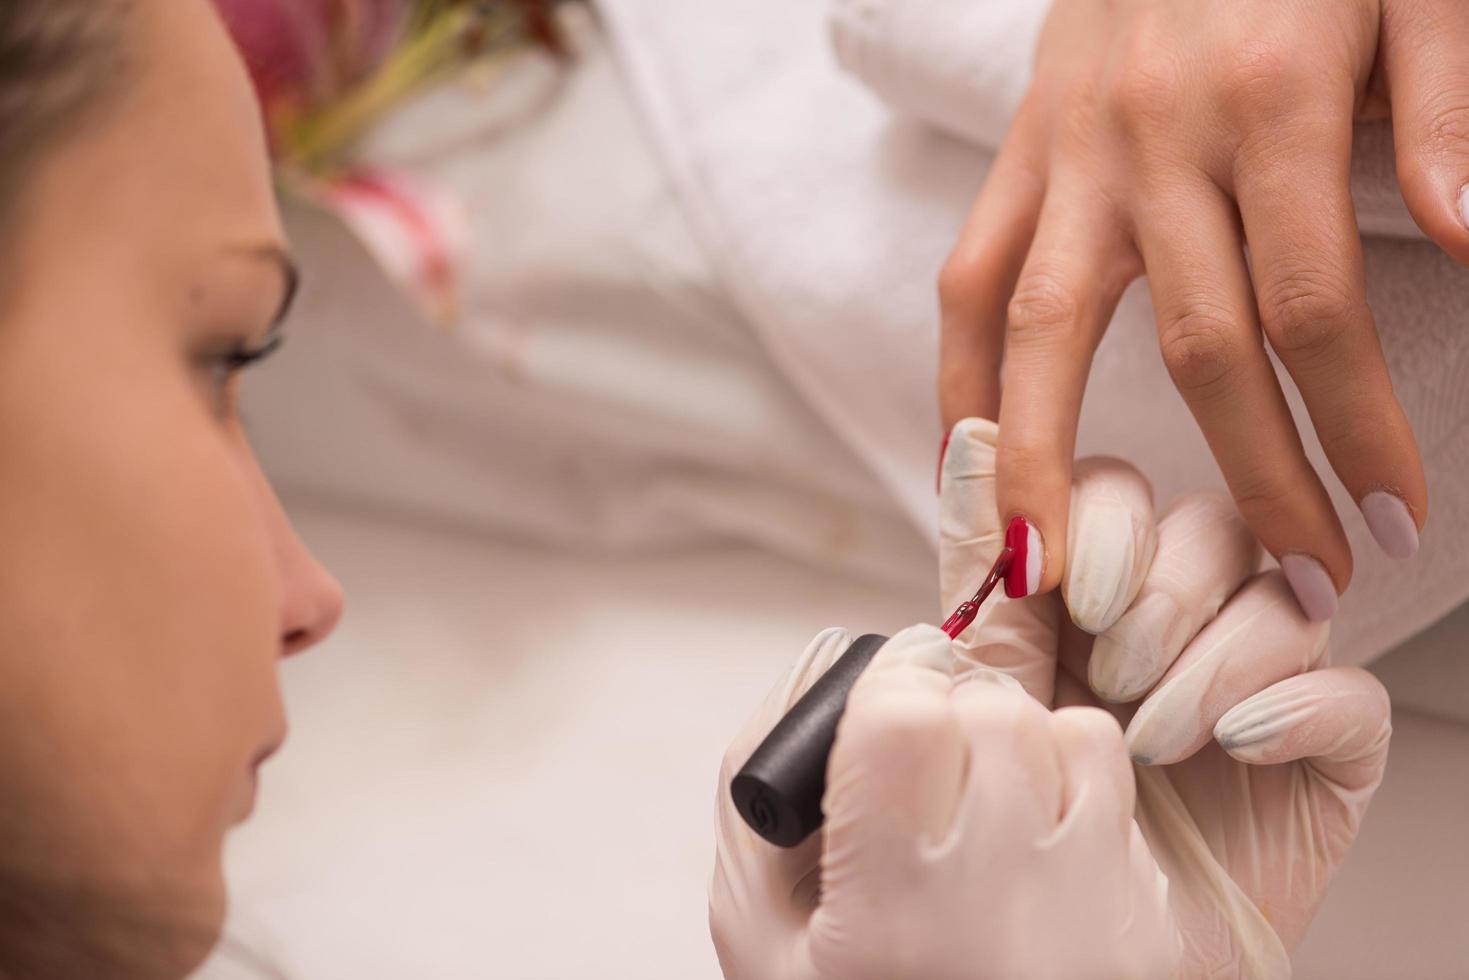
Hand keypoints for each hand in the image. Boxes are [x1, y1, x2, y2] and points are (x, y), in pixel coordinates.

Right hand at [709, 628, 1179, 979]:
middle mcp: (1006, 911)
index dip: (883, 701)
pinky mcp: (1151, 928)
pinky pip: (1120, 791)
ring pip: (1067, 731)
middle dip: (947, 720)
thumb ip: (757, 804)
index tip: (875, 728)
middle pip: (991, 710)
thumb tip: (819, 679)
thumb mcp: (760, 939)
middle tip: (924, 776)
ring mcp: (1093, 919)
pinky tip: (1033, 847)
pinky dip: (1073, 790)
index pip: (906, 719)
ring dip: (1017, 745)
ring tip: (981, 810)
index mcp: (892, 916)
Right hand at [936, 0, 1468, 615]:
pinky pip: (971, 277)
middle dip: (1251, 478)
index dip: (1354, 428)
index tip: (1390, 522)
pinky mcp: (1022, 148)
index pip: (1312, 306)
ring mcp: (1071, 150)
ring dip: (1048, 463)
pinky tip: (964, 462)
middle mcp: (1153, 140)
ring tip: (1054, 581)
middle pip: (1194, 348)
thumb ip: (1450, 104)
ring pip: (1043, 333)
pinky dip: (961, 378)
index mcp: (1270, 99)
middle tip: (1297, 585)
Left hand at [941, 417, 1392, 976]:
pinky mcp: (1322, 752)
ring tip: (1151, 736)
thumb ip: (976, 568)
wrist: (1057, 967)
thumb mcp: (967, 698)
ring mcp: (1254, 685)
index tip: (1066, 591)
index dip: (1101, 519)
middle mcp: (1174, 628)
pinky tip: (1233, 745)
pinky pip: (1350, 691)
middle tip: (1108, 670)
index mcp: (1085, 602)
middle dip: (1159, 588)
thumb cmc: (1004, 836)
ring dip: (1212, 657)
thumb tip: (970, 436)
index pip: (1114, 492)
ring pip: (1282, 593)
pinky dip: (1292, 707)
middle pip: (1207, 524)